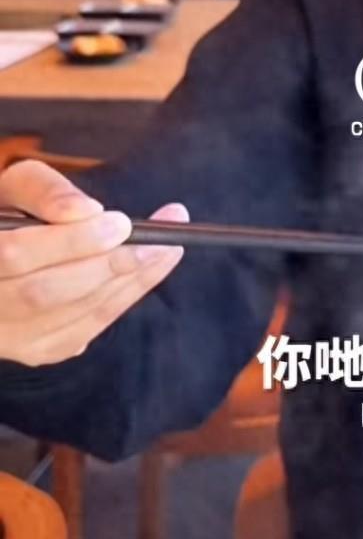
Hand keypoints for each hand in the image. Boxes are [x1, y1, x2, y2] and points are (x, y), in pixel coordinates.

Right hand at [0, 162, 184, 367]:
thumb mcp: (17, 188)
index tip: (120, 222)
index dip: (70, 241)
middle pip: (46, 293)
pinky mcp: (38, 351)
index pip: (15, 254)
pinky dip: (123, 299)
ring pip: (71, 317)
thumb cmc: (10, 216)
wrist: (4, 268)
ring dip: (129, 283)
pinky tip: (150, 271)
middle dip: (109, 265)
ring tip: (170, 249)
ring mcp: (8, 338)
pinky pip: (87, 330)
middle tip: (161, 239)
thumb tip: (86, 211)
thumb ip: (45, 190)